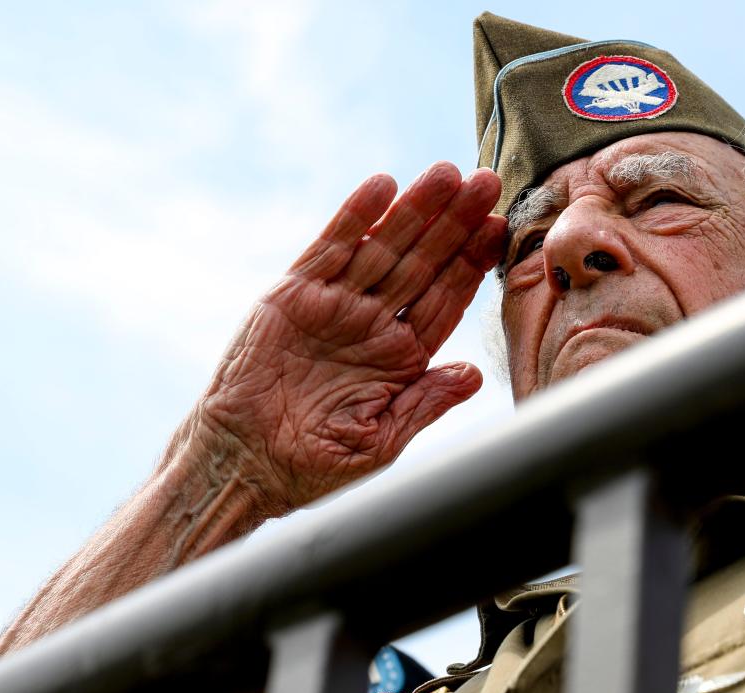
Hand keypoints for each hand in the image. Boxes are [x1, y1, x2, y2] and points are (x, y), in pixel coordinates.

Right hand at [185, 162, 505, 513]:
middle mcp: (372, 324)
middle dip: (454, 224)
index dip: (471, 264)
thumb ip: (425, 403)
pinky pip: (330, 249)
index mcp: (400, 358)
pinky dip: (354, 218)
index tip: (499, 230)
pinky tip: (381, 187)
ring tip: (446, 174)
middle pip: (423, 263)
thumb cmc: (312, 466)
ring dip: (414, 210)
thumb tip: (474, 374)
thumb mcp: (380, 442)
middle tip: (485, 183)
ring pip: (383, 247)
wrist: (245, 465)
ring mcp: (334, 306)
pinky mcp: (294, 296)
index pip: (445, 300)